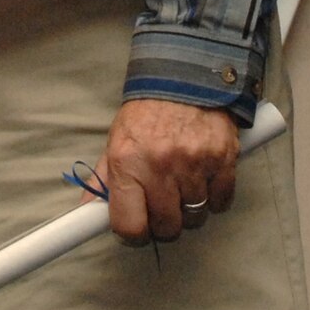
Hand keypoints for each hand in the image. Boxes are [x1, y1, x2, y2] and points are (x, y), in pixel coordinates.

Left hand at [91, 99, 237, 243]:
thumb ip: (104, 179)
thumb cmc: (148, 112)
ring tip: (185, 185)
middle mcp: (159, 165)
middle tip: (165, 203)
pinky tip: (206, 179)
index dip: (135, 234)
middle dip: (165, 222)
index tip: (139, 229)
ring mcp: (193, 163)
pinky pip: (221, 201)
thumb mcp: (117, 140)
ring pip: (195, 216)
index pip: (129, 226)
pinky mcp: (222, 159)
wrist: (185, 75)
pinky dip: (215, 197)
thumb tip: (87, 212)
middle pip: (167, 227)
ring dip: (191, 208)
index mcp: (127, 163)